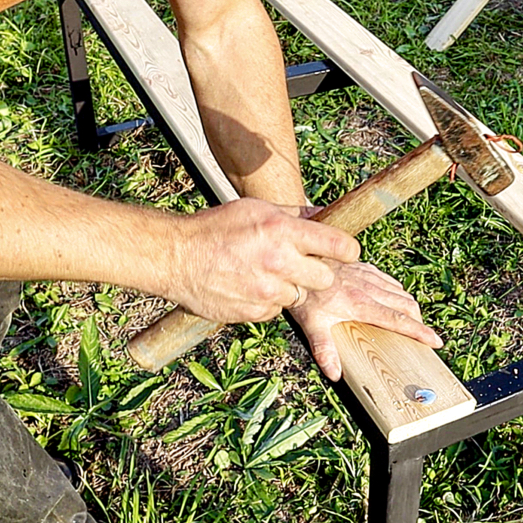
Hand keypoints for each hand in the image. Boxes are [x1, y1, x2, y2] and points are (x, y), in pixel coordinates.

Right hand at [169, 198, 359, 323]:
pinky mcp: (254, 312)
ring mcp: (266, 290)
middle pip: (326, 278)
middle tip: (301, 265)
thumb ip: (295, 215)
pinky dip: (268, 301)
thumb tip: (326, 216)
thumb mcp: (256, 210)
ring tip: (264, 273)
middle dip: (317, 272)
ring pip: (300, 296)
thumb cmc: (216, 228)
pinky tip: (249, 286)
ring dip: (289, 287)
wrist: (176, 257)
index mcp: (282, 230)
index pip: (339, 246)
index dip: (347, 250)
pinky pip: (277, 310)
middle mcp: (278, 261)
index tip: (346, 252)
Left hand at [289, 259, 442, 381]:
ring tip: (409, 320)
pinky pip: (389, 280)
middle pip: (407, 306)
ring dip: (409, 307)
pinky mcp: (364, 267)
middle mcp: (370, 289)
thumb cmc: (305, 293)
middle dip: (418, 321)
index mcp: (362, 305)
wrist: (300, 259)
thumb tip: (334, 373)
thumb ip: (323, 349)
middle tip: (421, 335)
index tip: (435, 341)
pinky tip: (392, 298)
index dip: (420, 332)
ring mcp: (368, 276)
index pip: (399, 321)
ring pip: (400, 292)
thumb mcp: (311, 325)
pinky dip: (397, 291)